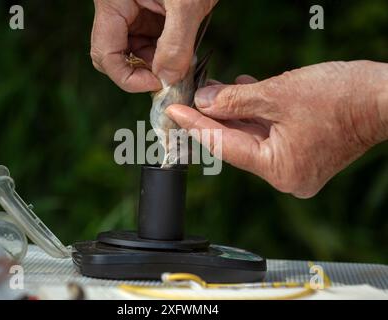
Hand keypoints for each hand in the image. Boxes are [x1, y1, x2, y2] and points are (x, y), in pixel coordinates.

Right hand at [91, 0, 217, 92]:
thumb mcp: (186, 3)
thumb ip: (176, 44)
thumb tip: (167, 80)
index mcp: (113, 3)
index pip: (105, 55)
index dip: (128, 77)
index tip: (157, 83)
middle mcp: (118, 10)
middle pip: (115, 56)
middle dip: (141, 71)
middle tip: (169, 75)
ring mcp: (133, 13)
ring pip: (134, 53)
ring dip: (156, 64)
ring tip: (181, 61)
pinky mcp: (149, 15)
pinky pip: (150, 43)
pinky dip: (165, 54)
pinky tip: (182, 51)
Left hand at [166, 61, 387, 197]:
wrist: (386, 96)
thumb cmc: (342, 96)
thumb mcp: (278, 94)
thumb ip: (235, 101)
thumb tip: (203, 102)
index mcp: (279, 169)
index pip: (223, 146)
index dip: (195, 126)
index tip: (172, 112)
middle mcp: (285, 175)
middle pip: (236, 143)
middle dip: (213, 117)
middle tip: (187, 97)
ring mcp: (295, 166)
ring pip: (252, 136)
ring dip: (233, 112)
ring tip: (211, 89)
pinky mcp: (303, 153)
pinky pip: (269, 134)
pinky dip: (254, 114)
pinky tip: (240, 92)